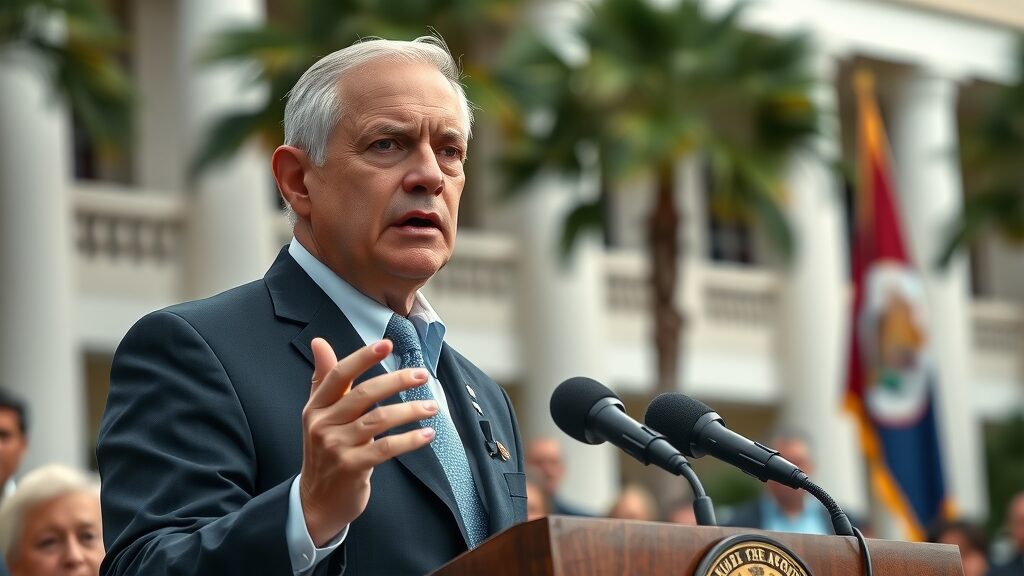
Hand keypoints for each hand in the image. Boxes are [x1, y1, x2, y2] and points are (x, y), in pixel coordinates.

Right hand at [299, 337, 436, 545]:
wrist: (317, 502)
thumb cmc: (325, 452)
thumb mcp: (319, 415)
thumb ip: (324, 379)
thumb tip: (319, 342)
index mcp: (316, 407)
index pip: (338, 375)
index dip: (362, 358)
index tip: (386, 344)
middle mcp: (323, 424)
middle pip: (363, 394)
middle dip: (396, 381)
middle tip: (422, 375)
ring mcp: (337, 447)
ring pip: (379, 420)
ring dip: (409, 410)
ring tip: (432, 407)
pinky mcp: (352, 467)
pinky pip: (386, 448)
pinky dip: (409, 440)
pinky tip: (427, 434)